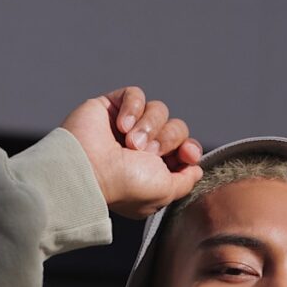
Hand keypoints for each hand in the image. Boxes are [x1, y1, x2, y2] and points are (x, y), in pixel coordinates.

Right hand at [61, 87, 202, 218]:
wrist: (89, 169)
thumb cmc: (125, 185)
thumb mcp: (166, 192)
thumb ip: (185, 181)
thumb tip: (196, 168)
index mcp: (155, 169)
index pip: (185, 149)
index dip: (190, 148)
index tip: (188, 154)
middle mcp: (142, 148)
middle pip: (176, 128)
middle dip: (168, 139)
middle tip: (147, 153)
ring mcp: (127, 126)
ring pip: (159, 110)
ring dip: (149, 126)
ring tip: (130, 143)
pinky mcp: (111, 106)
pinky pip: (136, 94)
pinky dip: (133, 108)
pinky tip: (121, 126)